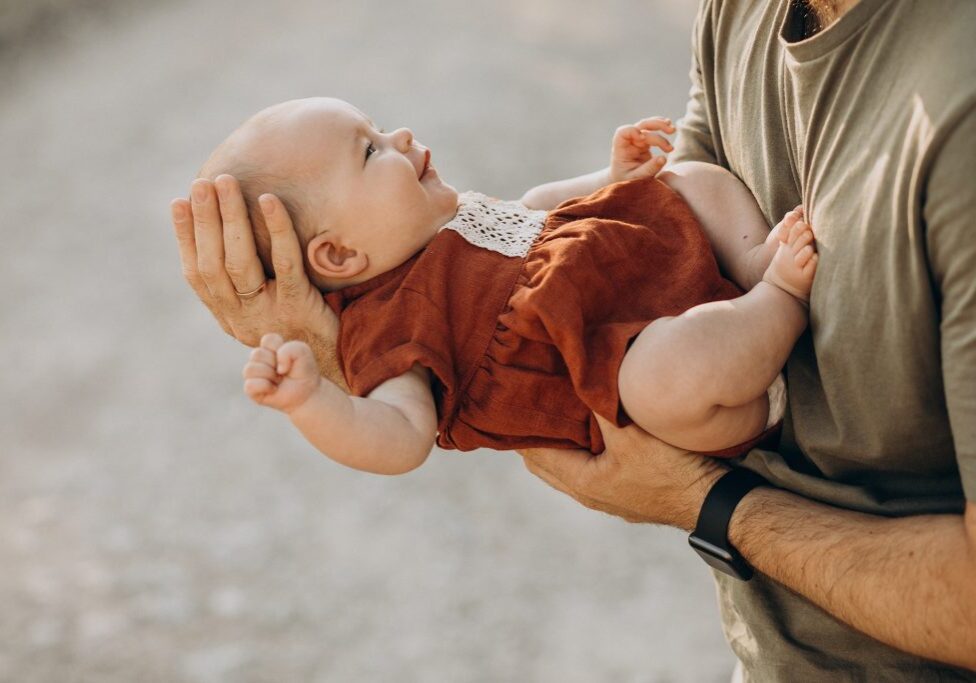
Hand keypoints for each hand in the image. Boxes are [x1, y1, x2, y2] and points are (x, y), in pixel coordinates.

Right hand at [171, 175, 338, 358]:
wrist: (333, 366)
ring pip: (240, 262)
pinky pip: (284, 263)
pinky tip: (269, 200)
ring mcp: (267, 314)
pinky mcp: (297, 307)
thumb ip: (248, 284)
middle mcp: (240, 318)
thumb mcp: (267, 309)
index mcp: (228, 316)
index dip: (185, 238)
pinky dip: (276, 229)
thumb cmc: (303, 329)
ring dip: (230, 218)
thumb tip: (230, 237)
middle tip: (201, 183)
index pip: (196, 274)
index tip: (178, 202)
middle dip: (204, 220)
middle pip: (213, 264)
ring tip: (226, 182)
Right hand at [243, 333, 320, 412]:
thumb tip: (278, 367)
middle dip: (275, 364)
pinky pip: (250, 385)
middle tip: (284, 372)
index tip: (290, 358)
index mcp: (269, 348)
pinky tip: (274, 389)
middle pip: (257, 354)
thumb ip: (291, 349)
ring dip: (270, 376)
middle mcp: (258, 360)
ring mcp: (253, 375)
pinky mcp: (251, 390)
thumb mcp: (303, 353)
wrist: (307, 394)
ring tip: (279, 381)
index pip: (267, 339)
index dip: (279, 348)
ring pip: (251, 369)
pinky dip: (265, 387)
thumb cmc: (303, 372)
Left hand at [519, 414, 726, 529]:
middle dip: (536, 435)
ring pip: (567, 465)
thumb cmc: (670, 470)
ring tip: (555, 410)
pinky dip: (580, 448)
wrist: (711, 501)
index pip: (535, 452)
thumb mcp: (631, 435)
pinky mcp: (625, 492)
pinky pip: (588, 467)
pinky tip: (589, 428)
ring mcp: (606, 496)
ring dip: (560, 442)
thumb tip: (580, 382)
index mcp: (581, 482)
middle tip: (529, 403)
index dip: (523, 428)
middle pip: (545, 462)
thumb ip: (600, 409)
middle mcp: (588, 493)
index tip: (515, 403)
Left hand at [609, 117, 675, 182]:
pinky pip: (653, 131)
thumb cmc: (628, 181)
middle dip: (655, 125)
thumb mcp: (637, 178)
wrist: (628, 184)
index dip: (632, 131)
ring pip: (648, 126)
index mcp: (620, 150)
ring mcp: (637, 141)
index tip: (643, 138)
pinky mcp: (645, 143)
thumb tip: (663, 158)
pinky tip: (671, 128)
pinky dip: (661, 128)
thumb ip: (649, 169)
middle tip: (670, 131)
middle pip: (639, 125)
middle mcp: (628, 142)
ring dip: (661, 125)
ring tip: (672, 130)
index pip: (622, 133)